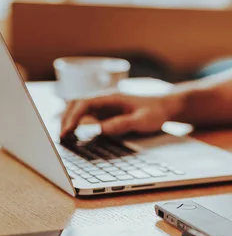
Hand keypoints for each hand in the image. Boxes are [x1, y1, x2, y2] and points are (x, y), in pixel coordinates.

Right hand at [60, 93, 179, 137]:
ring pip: (79, 110)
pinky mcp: (106, 114)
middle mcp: (104, 100)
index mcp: (111, 98)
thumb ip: (122, 124)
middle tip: (61, 137)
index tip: (67, 130)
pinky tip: (74, 135)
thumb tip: (100, 130)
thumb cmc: (155, 112)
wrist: (166, 107)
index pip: (84, 103)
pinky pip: (87, 117)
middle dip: (66, 119)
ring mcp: (104, 107)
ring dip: (69, 121)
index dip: (73, 117)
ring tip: (64, 137)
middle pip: (76, 105)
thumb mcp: (142, 120)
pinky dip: (77, 124)